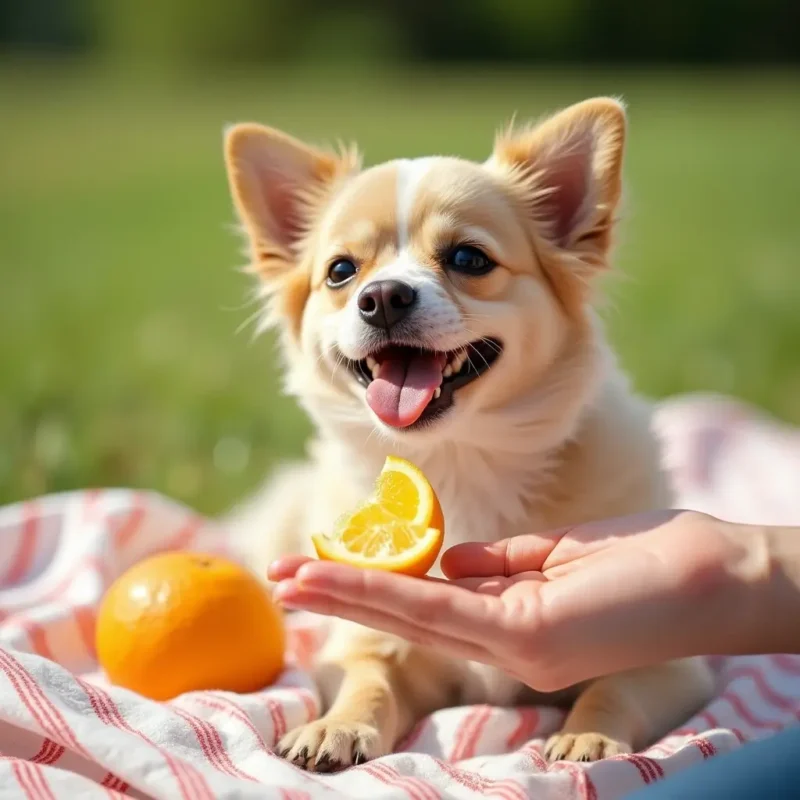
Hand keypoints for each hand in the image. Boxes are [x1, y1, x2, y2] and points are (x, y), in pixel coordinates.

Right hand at [270, 511, 772, 689]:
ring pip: (412, 615)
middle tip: (279, 579)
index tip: (326, 565)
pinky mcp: (529, 637)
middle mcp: (504, 642)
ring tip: (290, 580)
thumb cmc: (643, 561)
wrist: (717, 576)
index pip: (428, 602)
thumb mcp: (557, 556)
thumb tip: (448, 560)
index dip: (373, 584)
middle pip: (407, 615)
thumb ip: (499, 563)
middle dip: (341, 595)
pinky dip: (386, 593)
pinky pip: (443, 610)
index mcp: (511, 620)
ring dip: (348, 595)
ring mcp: (514, 645)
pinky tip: (341, 580)